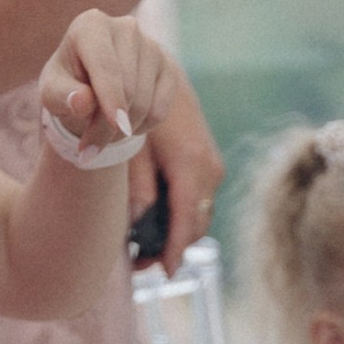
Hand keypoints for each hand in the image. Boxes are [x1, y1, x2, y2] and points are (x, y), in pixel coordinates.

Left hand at [38, 8, 174, 160]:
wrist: (89, 85)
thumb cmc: (66, 85)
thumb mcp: (51, 92)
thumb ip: (61, 95)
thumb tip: (82, 101)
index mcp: (91, 24)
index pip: (105, 64)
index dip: (111, 96)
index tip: (117, 125)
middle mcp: (126, 28)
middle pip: (126, 88)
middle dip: (108, 126)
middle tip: (89, 147)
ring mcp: (151, 46)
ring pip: (144, 102)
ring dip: (123, 130)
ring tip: (104, 130)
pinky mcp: (168, 66)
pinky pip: (160, 110)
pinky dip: (142, 126)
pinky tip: (126, 122)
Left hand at [136, 63, 225, 270]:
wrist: (156, 69)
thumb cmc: (134, 106)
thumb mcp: (130, 147)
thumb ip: (137, 187)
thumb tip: (139, 225)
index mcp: (191, 165)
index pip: (187, 222)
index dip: (175, 251)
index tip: (163, 274)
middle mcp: (210, 168)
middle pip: (197, 224)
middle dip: (173, 247)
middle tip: (140, 263)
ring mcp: (213, 164)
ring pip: (200, 213)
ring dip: (177, 232)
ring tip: (143, 246)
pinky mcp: (209, 160)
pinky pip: (199, 199)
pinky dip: (181, 214)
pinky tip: (155, 219)